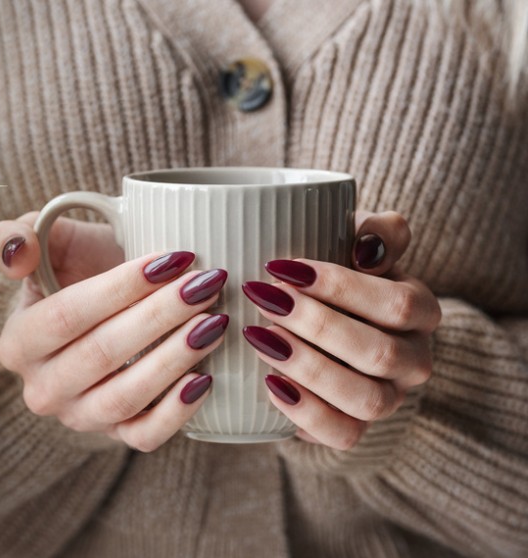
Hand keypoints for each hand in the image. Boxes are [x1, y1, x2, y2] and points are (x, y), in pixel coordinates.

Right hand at [0, 213, 228, 451]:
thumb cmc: (80, 267)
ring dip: (174, 359)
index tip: (172, 260)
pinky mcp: (116, 436)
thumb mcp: (46, 241)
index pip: (67, 315)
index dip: (120, 288)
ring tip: (214, 321)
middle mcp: (42, 388)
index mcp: (18, 342)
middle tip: (206, 285)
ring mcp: (79, 417)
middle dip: (160, 316)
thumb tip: (17, 254)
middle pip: (101, 354)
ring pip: (125, 397)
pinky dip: (177, 412)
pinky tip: (206, 377)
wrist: (105, 309)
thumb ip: (15, 235)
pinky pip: (145, 436)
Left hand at [242, 211, 441, 449]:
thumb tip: (367, 248)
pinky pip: (343, 435)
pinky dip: (306, 412)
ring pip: (366, 400)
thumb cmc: (332, 270)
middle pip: (380, 354)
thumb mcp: (352, 237)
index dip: (342, 287)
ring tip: (260, 337)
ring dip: (309, 368)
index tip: (282, 267)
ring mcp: (387, 399)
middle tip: (263, 299)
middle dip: (316, 326)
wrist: (316, 320)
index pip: (398, 305)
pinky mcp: (355, 428)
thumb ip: (375, 231)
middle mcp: (413, 359)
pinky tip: (269, 382)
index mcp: (420, 310)